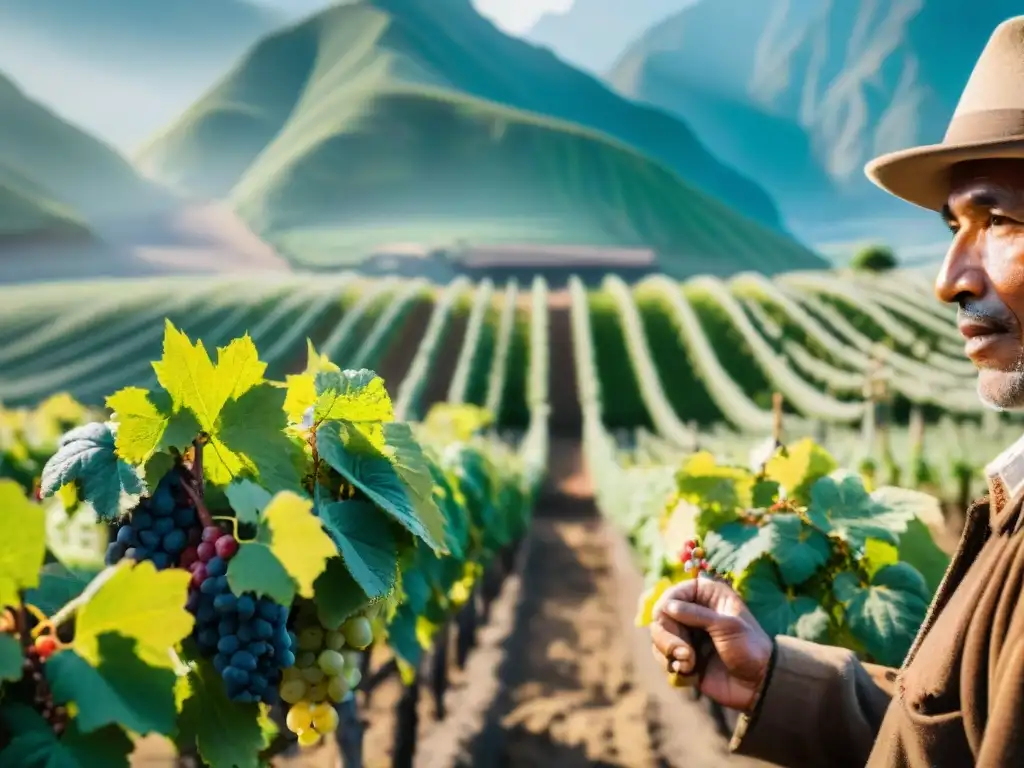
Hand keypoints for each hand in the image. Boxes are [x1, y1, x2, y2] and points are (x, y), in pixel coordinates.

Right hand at [650, 576, 772, 712]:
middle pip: (660, 617)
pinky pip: (663, 656)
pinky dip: (672, 665)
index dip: (665, 607)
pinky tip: (689, 672)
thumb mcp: (728, 626)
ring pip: (658, 637)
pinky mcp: (683, 657)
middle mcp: (692, 612)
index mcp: (706, 596)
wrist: (759, 684)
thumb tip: (666, 607)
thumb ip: (696, 614)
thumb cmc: (750, 648)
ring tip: (689, 664)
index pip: (672, 594)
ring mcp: (687, 635)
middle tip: (684, 653)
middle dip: (667, 637)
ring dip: (669, 652)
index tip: (667, 620)